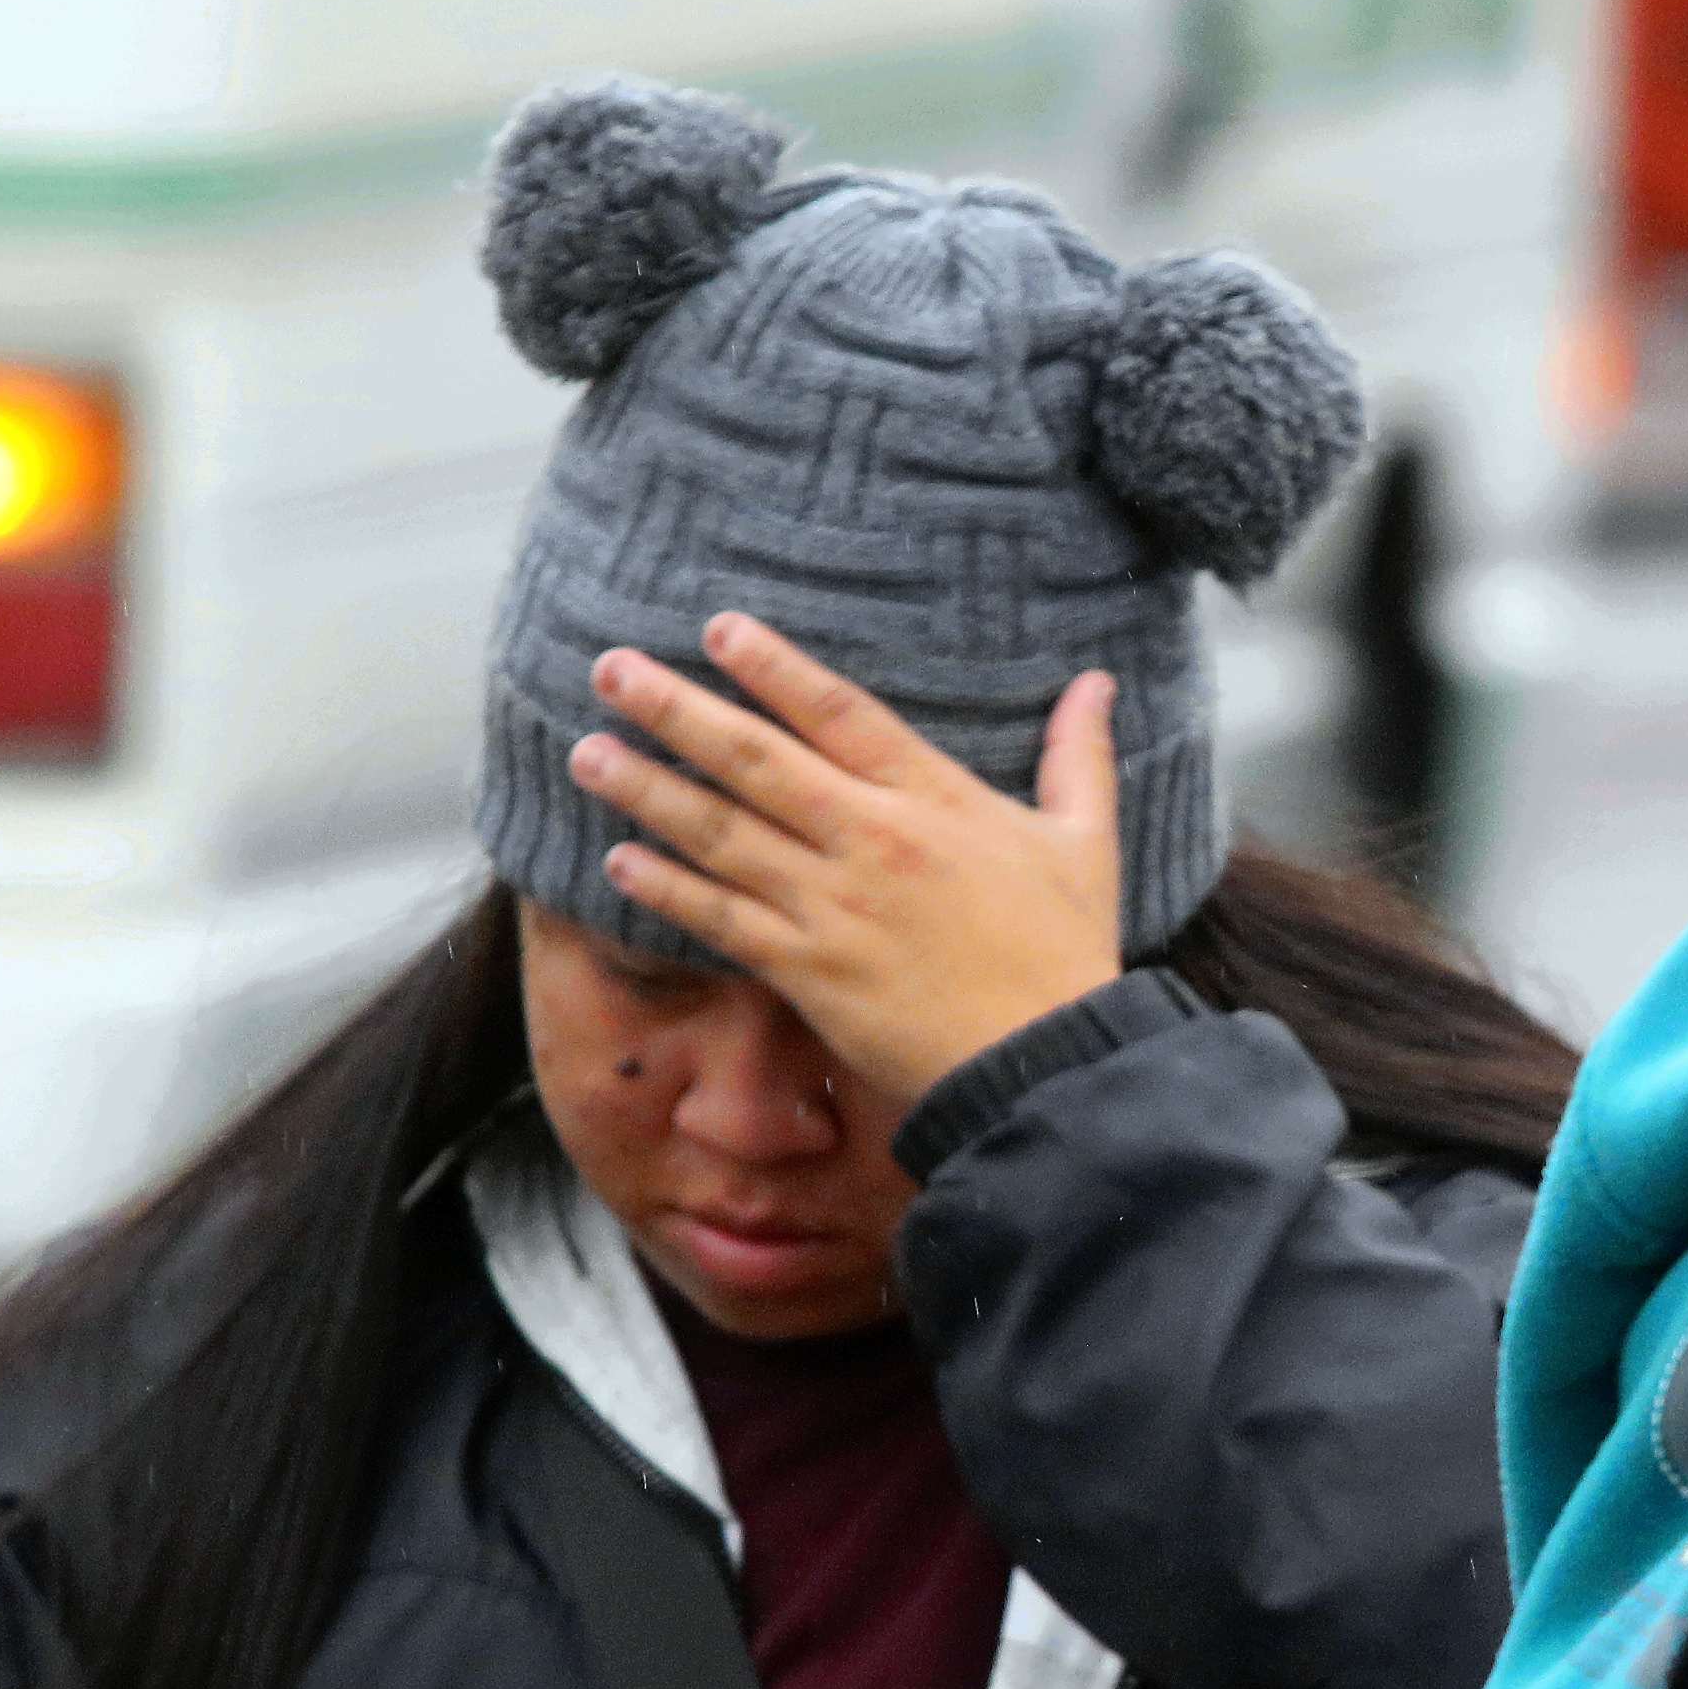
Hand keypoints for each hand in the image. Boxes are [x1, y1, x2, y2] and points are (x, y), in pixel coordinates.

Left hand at [570, 617, 1125, 1103]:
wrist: (1046, 1060)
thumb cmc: (1068, 953)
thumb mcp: (1086, 842)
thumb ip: (1078, 756)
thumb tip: (1099, 683)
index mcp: (936, 799)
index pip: (839, 712)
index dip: (774, 667)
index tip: (717, 628)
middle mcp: (872, 840)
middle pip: (756, 759)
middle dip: (676, 710)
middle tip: (609, 669)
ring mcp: (833, 905)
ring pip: (722, 833)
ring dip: (648, 789)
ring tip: (587, 753)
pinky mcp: (809, 970)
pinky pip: (721, 918)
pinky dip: (667, 887)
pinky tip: (618, 859)